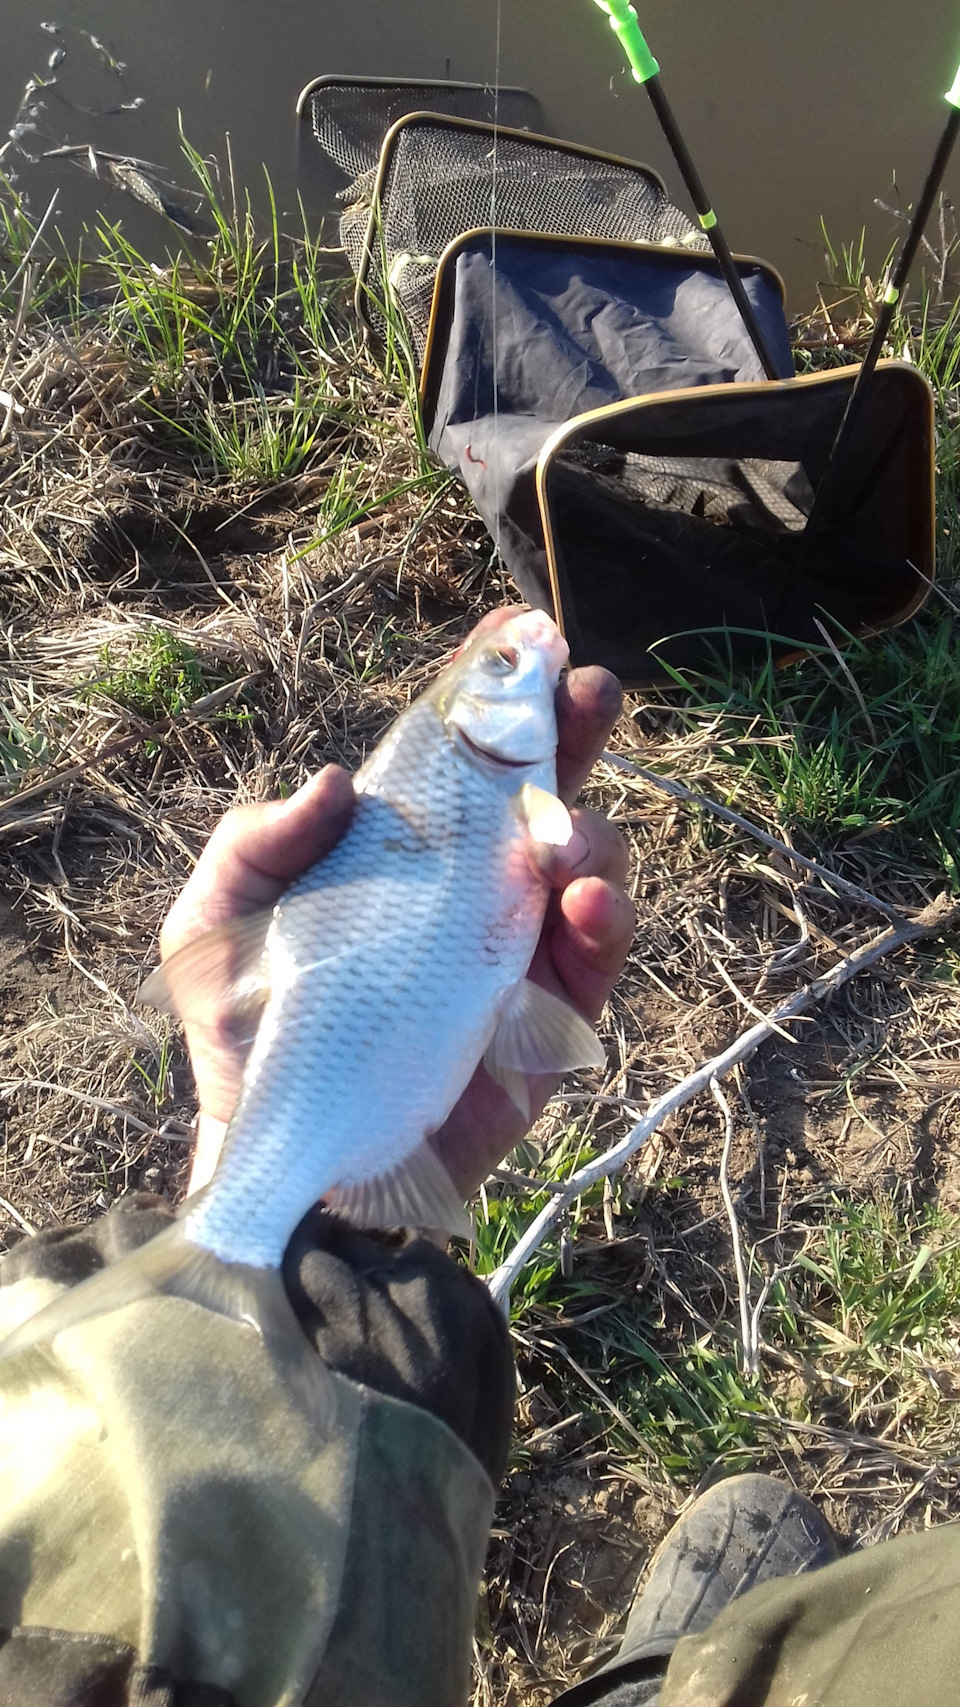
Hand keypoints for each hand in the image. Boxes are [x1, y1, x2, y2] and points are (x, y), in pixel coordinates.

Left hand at [157, 611, 633, 1198]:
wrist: (291, 1158)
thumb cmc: (246, 1036)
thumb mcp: (215, 925)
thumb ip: (256, 844)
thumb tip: (336, 779)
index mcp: (402, 849)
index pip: (456, 755)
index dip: (488, 693)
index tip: (516, 632)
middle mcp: (470, 883)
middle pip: (539, 788)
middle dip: (570, 732)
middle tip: (586, 689)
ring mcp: (517, 947)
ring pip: (584, 862)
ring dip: (589, 832)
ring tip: (562, 836)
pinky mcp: (548, 1019)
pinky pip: (595, 956)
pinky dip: (603, 919)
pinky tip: (582, 899)